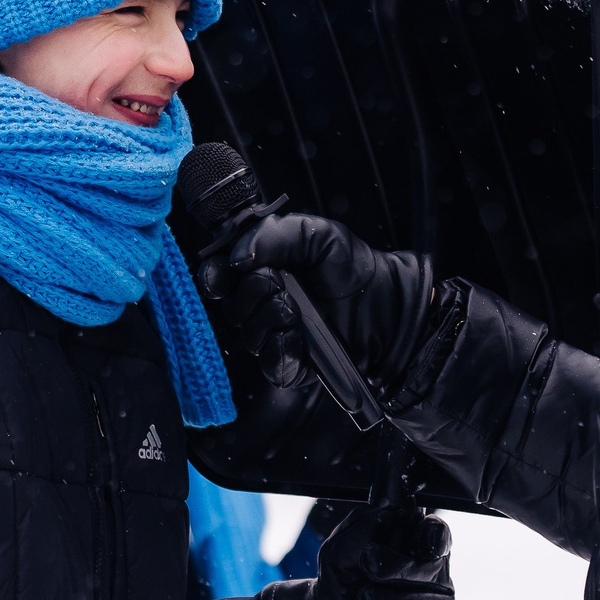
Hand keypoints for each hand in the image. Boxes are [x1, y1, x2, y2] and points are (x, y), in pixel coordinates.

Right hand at [197, 212, 439, 387]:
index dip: (214, 276)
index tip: (224, 274)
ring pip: (249, 336)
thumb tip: (236, 256)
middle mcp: (260, 306)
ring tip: (299, 309)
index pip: (218, 277)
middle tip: (282, 283)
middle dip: (254, 292)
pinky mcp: (288, 366)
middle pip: (231, 307)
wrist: (385, 303)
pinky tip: (301, 336)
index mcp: (258, 271)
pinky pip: (271, 363)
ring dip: (272, 318)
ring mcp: (272, 338)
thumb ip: (273, 234)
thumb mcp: (316, 233)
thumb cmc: (350, 268)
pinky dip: (284, 347)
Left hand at [312, 504, 461, 599]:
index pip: (436, 534)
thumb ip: (357, 530)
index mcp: (415, 551)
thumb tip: (386, 511)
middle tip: (368, 565)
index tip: (417, 535)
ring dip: (394, 599)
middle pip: (435, 565)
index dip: (432, 533)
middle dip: (399, 565)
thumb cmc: (341, 592)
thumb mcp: (336, 557)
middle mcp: (433, 580)